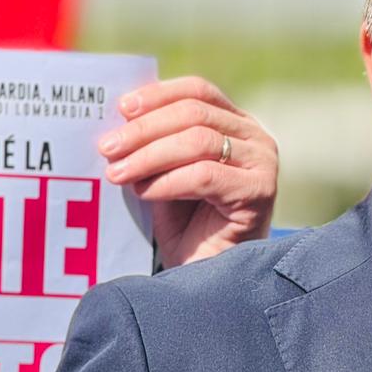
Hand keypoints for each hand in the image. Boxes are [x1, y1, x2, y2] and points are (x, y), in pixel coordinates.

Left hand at [98, 76, 277, 266]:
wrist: (213, 280)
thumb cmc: (189, 229)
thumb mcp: (167, 175)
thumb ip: (155, 145)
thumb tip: (119, 118)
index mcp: (237, 125)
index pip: (198, 91)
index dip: (158, 95)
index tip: (121, 108)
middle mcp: (257, 139)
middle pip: (194, 113)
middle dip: (144, 129)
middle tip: (107, 147)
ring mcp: (263, 164)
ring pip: (198, 141)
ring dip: (150, 155)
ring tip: (117, 173)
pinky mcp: (261, 192)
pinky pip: (205, 175)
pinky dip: (168, 182)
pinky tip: (144, 193)